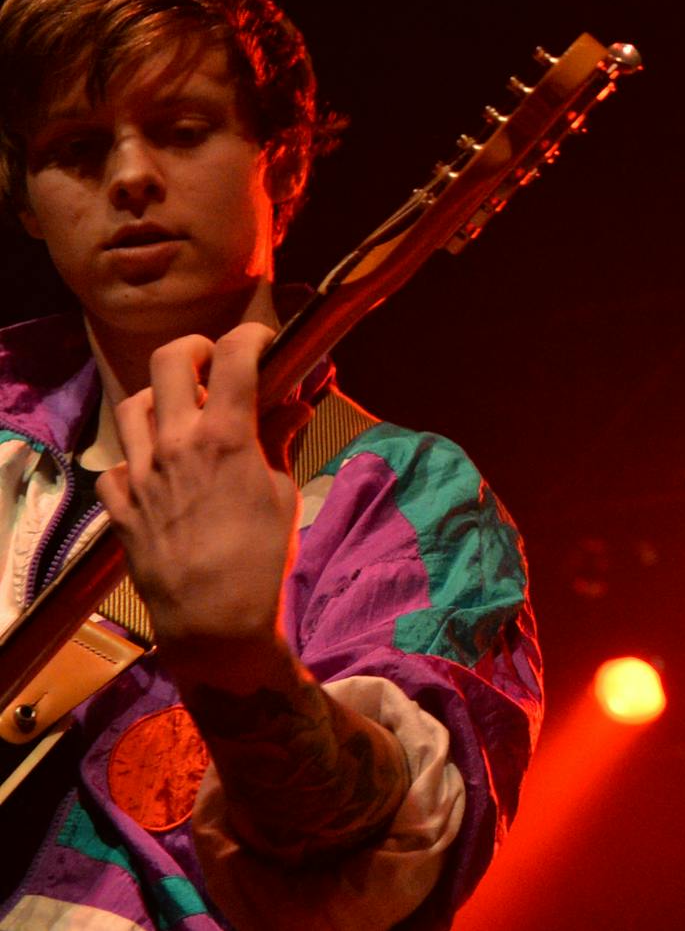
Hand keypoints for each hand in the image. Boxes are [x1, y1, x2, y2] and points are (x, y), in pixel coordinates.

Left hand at [97, 323, 304, 672]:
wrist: (213, 619)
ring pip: (133, 405)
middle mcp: (175, 443)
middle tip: (213, 363)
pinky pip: (118, 464)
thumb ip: (280, 441)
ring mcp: (141, 473)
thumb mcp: (283, 493)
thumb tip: (295, 404)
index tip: (265, 341)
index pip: (234, 356)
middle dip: (196, 350)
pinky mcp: (120, 505)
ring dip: (159, 400)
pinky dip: (136, 459)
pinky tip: (157, 473)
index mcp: (224, 436)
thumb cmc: (261, 558)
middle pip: (170, 361)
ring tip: (181, 414)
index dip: (252, 336)